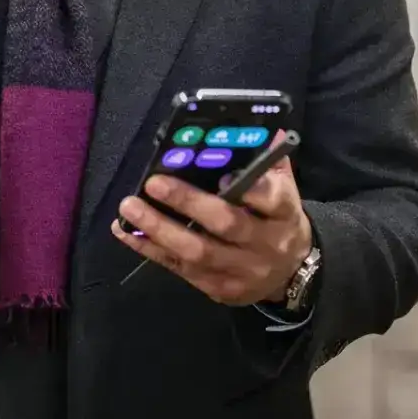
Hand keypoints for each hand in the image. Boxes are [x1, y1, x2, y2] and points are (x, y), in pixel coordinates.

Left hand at [111, 145, 312, 307]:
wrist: (290, 275)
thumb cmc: (277, 221)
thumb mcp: (284, 191)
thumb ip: (270, 163)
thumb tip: (266, 130)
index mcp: (284, 214)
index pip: (273, 200)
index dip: (250, 189)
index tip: (223, 174)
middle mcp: (265, 245)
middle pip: (226, 224)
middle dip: (188, 203)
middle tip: (154, 183)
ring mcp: (241, 271)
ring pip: (197, 252)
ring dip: (159, 229)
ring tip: (129, 207)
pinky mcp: (219, 288)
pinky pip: (180, 269)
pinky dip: (150, 250)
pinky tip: (127, 232)